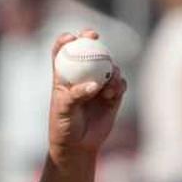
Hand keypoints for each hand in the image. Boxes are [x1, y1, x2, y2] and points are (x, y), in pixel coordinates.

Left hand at [48, 30, 127, 159]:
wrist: (78, 145)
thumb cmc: (63, 126)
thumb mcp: (64, 110)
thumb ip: (76, 95)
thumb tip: (94, 84)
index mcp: (63, 77)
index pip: (62, 53)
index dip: (66, 41)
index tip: (71, 37)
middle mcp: (82, 77)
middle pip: (87, 51)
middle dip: (91, 39)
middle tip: (94, 35)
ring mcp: (98, 84)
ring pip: (107, 66)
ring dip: (110, 67)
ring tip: (108, 81)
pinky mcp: (113, 95)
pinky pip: (119, 83)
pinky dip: (118, 84)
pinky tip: (112, 93)